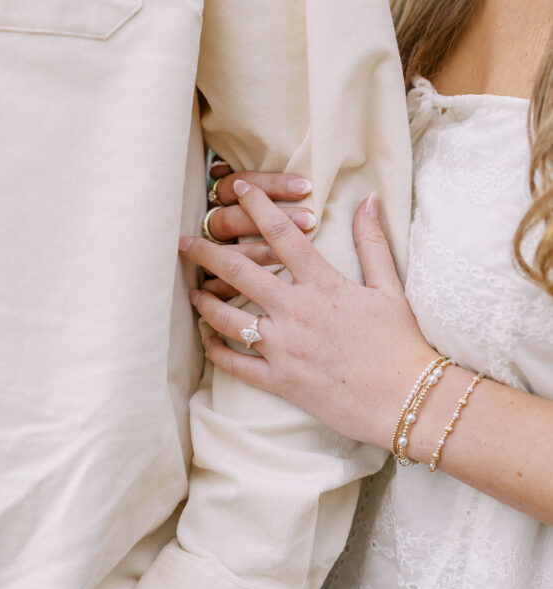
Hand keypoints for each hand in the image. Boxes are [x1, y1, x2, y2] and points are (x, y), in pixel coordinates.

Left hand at [180, 182, 433, 448]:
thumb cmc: (400, 344)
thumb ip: (372, 242)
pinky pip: (236, 364)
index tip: (237, 188)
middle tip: (184, 242)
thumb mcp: (389, 288)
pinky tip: (207, 341)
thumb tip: (368, 199)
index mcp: (322, 284)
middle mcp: (295, 311)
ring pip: (227, 319)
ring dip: (205, 302)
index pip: (281, 234)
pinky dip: (217, 351)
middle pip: (238, 272)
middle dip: (206, 253)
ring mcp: (284, 347)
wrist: (405, 400)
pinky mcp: (280, 380)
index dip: (257, 206)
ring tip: (193, 293)